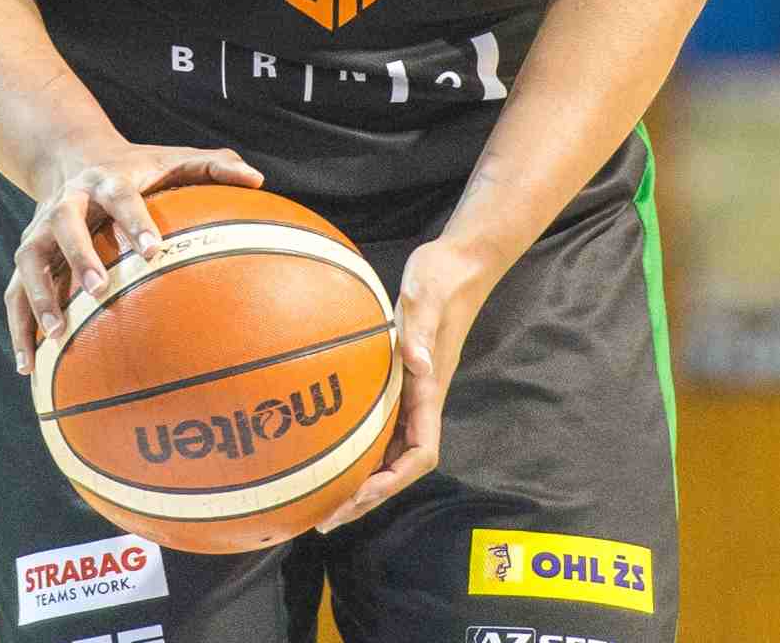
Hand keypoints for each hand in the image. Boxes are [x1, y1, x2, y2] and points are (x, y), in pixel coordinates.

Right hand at [4, 141, 262, 371]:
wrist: (74, 157)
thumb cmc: (139, 168)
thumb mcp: (174, 159)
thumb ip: (215, 167)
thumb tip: (258, 181)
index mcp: (108, 179)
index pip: (121, 197)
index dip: (134, 220)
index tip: (152, 249)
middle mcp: (68, 202)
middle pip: (66, 224)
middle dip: (80, 255)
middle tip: (99, 288)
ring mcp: (40, 230)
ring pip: (31, 260)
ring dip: (40, 295)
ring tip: (55, 335)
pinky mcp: (27, 255)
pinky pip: (14, 293)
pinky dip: (19, 329)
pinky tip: (28, 369)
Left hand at [315, 235, 494, 533]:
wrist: (460, 260)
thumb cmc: (442, 276)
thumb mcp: (428, 295)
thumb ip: (421, 328)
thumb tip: (416, 363)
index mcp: (430, 388)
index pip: (419, 454)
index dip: (390, 483)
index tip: (357, 498)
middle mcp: (422, 397)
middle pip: (398, 465)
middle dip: (366, 496)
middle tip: (323, 518)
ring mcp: (413, 389)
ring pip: (389, 448)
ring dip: (359, 476)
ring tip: (319, 497)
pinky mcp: (401, 375)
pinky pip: (379, 421)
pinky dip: (356, 442)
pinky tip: (328, 444)